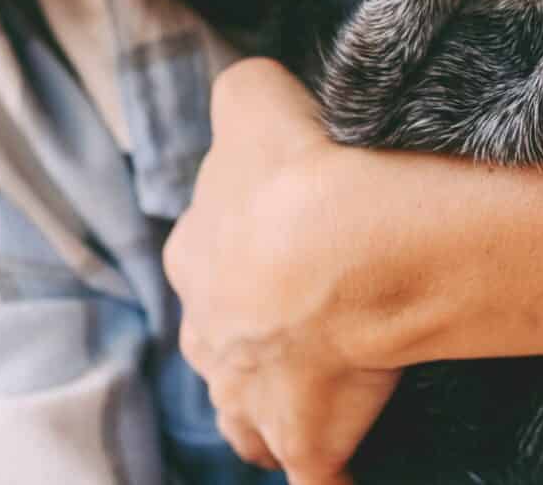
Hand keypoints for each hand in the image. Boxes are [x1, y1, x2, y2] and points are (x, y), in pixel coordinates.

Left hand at [163, 58, 402, 483]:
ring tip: (306, 399)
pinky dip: (329, 474)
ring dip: (268, 412)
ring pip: (248, 415)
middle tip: (303, 318)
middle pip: (223, 340)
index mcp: (197, 254)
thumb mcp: (252, 99)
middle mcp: (211, 333)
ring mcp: (253, 396)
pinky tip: (345, 469)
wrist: (340, 250)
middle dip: (250, 337)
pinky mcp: (307, 438)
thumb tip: (251, 96)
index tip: (287, 236)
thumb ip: (242, 95)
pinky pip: (316, 474)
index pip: (208, 253)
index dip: (246, 247)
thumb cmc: (296, 172)